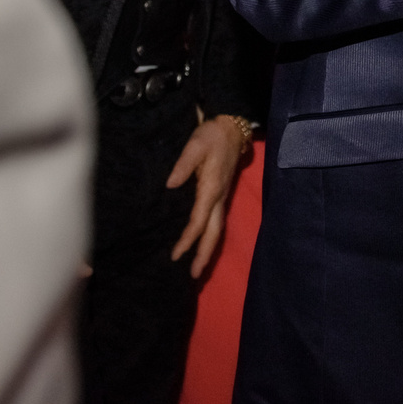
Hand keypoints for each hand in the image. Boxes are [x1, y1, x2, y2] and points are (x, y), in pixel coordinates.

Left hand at [166, 115, 251, 277]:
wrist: (232, 128)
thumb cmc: (212, 135)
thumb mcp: (195, 145)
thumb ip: (183, 164)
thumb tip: (170, 184)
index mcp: (211, 189)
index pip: (199, 221)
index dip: (187, 240)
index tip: (175, 255)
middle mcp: (218, 198)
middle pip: (213, 233)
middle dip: (204, 255)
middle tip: (194, 275)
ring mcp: (221, 197)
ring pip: (216, 229)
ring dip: (208, 249)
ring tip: (198, 267)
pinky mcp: (220, 194)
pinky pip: (215, 221)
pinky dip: (208, 236)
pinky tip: (201, 243)